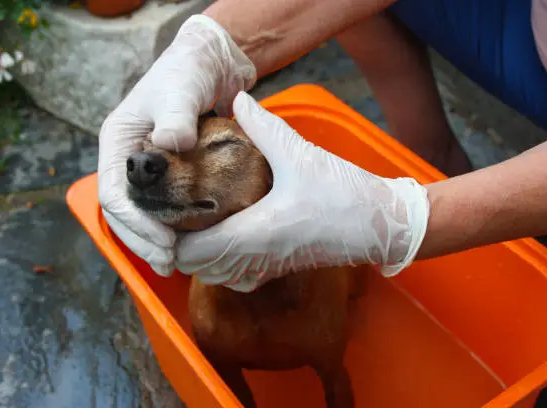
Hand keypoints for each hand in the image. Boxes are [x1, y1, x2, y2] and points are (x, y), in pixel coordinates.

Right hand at [97, 15, 255, 275]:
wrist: (210, 65)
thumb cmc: (187, 72)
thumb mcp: (178, 91)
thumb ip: (174, 117)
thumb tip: (170, 144)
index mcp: (118, 142)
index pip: (114, 193)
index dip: (135, 223)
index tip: (163, 242)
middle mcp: (128, 160)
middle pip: (124, 212)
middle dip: (143, 240)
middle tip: (169, 262)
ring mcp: (149, 170)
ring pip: (142, 214)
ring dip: (155, 241)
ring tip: (175, 263)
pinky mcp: (170, 175)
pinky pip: (164, 207)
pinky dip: (173, 227)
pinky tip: (189, 244)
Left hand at [176, 92, 430, 291]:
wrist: (383, 224)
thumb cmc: (344, 193)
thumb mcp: (299, 154)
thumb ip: (263, 126)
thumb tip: (238, 98)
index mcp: (254, 232)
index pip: (193, 251)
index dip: (171, 237)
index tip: (164, 212)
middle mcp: (256, 257)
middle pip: (197, 268)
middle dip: (179, 246)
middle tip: (174, 213)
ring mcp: (268, 267)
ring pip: (217, 276)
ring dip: (200, 256)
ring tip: (194, 223)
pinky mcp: (280, 268)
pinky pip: (238, 277)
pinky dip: (222, 265)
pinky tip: (225, 239)